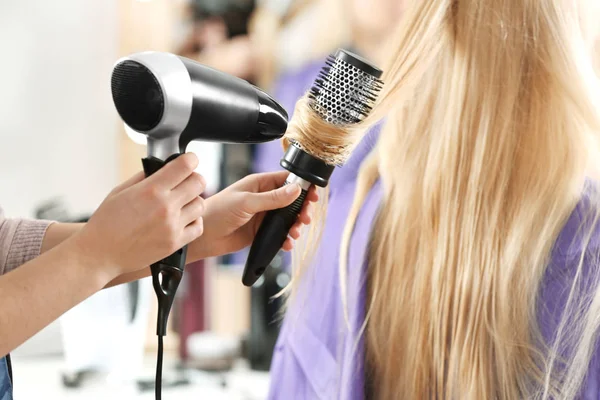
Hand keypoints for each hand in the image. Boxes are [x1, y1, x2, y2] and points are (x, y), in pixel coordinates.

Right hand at [71, 153, 205, 279]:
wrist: (99, 254)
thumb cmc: (106, 222)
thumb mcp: (120, 191)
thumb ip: (144, 177)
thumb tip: (161, 167)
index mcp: (151, 190)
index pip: (185, 166)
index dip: (190, 159)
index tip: (189, 160)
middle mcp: (165, 206)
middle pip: (199, 183)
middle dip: (194, 178)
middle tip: (186, 182)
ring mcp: (172, 226)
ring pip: (200, 204)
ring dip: (193, 200)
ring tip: (182, 203)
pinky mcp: (175, 243)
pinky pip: (198, 226)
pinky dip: (194, 220)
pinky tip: (183, 219)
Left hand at [188, 171, 317, 259]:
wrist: (203, 236)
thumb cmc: (217, 212)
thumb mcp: (247, 202)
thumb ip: (272, 198)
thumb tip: (295, 190)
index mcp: (259, 184)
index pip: (286, 180)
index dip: (302, 186)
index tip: (313, 194)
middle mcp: (263, 199)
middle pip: (292, 201)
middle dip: (301, 209)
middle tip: (305, 217)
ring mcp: (263, 216)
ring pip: (288, 219)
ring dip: (295, 225)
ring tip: (295, 232)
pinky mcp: (261, 232)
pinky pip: (279, 234)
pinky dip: (286, 239)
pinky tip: (286, 243)